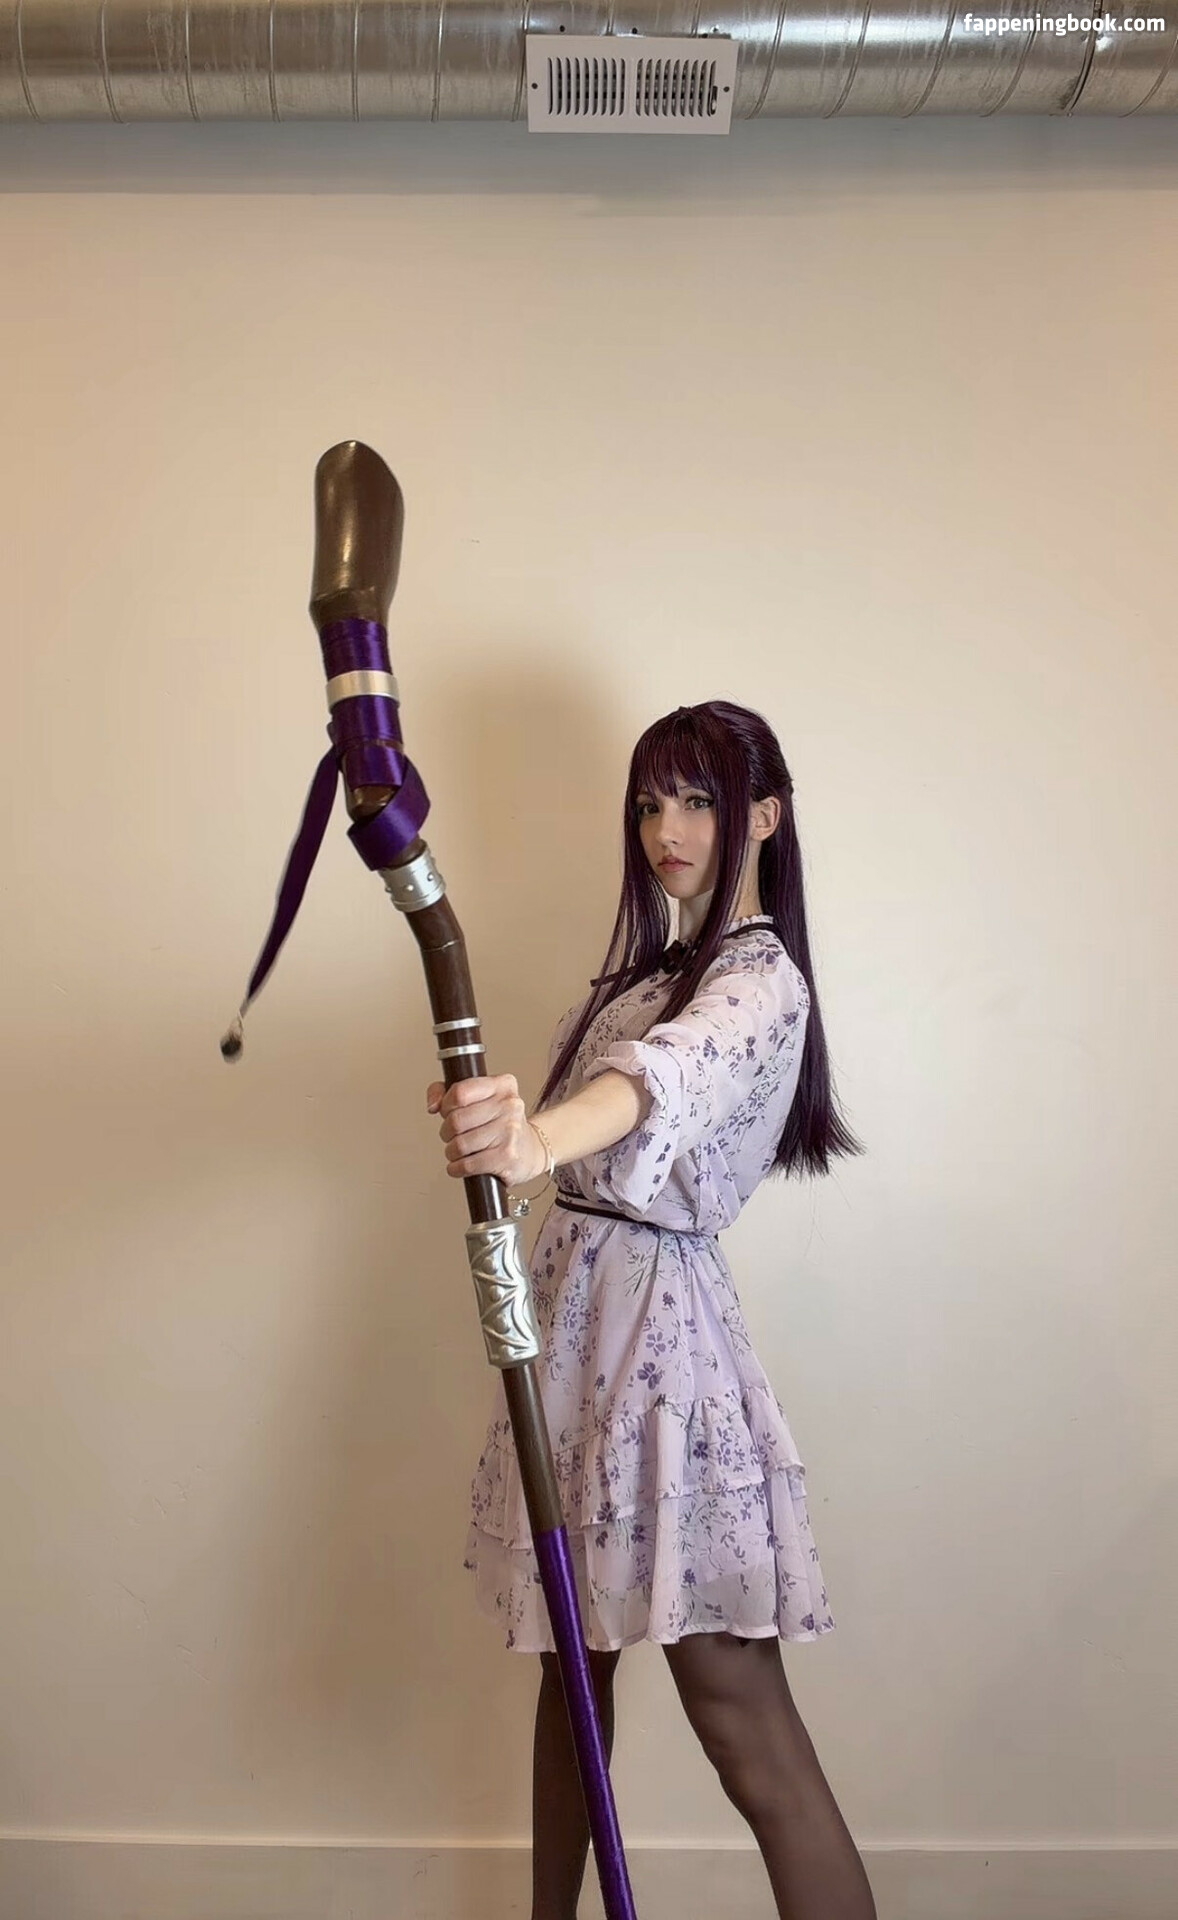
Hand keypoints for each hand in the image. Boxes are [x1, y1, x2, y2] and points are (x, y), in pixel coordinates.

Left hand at [426, 1074, 548, 1186]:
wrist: (529, 1151)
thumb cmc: (499, 1123)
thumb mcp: (479, 1098)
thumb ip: (447, 1092)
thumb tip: (433, 1105)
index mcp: (503, 1085)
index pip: (460, 1091)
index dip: (446, 1105)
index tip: (448, 1111)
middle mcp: (510, 1105)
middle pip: (456, 1120)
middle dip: (446, 1132)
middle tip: (452, 1135)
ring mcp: (510, 1131)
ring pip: (460, 1144)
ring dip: (452, 1152)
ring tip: (459, 1151)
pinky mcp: (507, 1156)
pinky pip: (468, 1164)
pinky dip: (457, 1168)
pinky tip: (461, 1165)